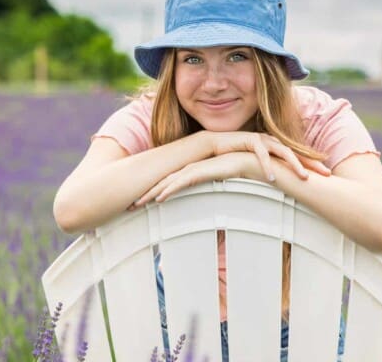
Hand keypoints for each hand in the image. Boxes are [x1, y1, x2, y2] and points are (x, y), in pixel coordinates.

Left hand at [129, 152, 252, 209]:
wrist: (252, 161)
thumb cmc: (239, 174)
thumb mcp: (220, 188)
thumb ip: (212, 196)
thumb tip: (210, 220)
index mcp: (192, 173)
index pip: (167, 184)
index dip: (152, 193)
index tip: (140, 203)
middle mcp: (189, 170)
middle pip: (161, 183)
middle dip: (144, 193)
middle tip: (130, 206)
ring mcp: (193, 169)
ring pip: (167, 183)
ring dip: (150, 194)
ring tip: (137, 205)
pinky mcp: (201, 171)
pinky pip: (181, 183)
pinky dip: (168, 190)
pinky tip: (158, 199)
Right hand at [205, 131, 330, 180]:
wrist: (216, 145)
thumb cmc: (237, 155)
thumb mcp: (258, 163)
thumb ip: (271, 169)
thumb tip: (283, 183)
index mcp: (276, 146)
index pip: (298, 155)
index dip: (313, 163)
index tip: (327, 174)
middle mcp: (273, 141)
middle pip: (297, 152)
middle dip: (312, 163)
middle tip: (326, 174)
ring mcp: (262, 139)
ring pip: (283, 152)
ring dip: (294, 165)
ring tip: (304, 178)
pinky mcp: (250, 140)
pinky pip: (261, 154)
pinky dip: (267, 166)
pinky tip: (272, 177)